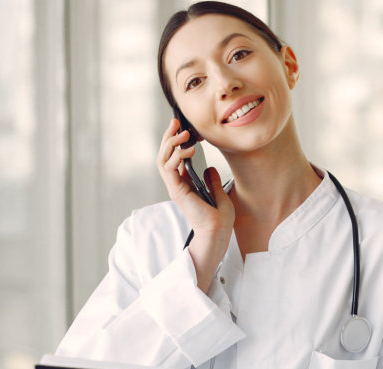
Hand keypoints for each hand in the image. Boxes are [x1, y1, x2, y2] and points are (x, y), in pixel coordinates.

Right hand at [156, 119, 236, 292]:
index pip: (173, 157)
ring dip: (170, 143)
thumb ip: (211, 180)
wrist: (218, 232)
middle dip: (169, 136)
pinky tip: (187, 149)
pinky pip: (169, 168)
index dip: (175, 141)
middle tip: (176, 122)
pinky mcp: (177, 190)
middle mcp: (177, 184)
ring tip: (183, 134)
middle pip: (164, 155)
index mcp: (184, 184)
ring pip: (162, 159)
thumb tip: (209, 168)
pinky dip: (176, 155)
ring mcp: (175, 187)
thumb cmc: (219, 218)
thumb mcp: (218, 192)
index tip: (183, 127)